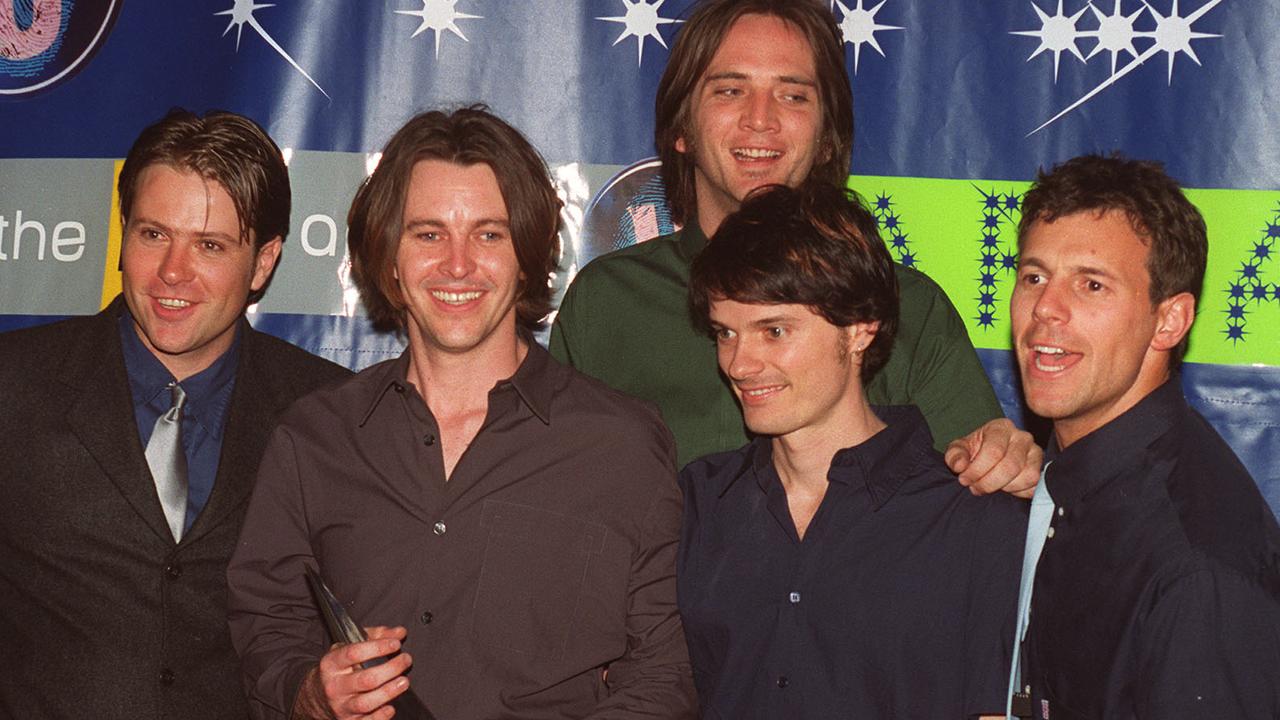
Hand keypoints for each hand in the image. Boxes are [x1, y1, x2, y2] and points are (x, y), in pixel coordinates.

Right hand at [293, 626, 413, 719]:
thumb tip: (399, 632)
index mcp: (332, 664)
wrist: (317, 696)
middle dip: (391, 669)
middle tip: (406, 660)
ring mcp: (341, 706)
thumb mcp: (350, 646)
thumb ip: (376, 636)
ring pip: (366, 703)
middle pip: (365, 679)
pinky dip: (380, 716)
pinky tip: (390, 707)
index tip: (396, 643)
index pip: (354, 653)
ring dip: (389, 692)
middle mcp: (335, 686)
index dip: (378, 647)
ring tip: (404, 681)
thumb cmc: (340, 668)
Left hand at [945, 418, 1041, 498]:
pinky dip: (1019, 492)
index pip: (994, 451)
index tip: (964, 479)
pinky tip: (1005, 488)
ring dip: (1005, 487)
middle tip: (975, 487)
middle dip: (989, 482)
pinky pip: (1035, 486)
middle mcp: (1022, 437)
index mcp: (1001, 427)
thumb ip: (955, 455)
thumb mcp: (959, 449)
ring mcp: (1036, 453)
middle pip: (1010, 466)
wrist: (989, 457)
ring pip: (1027, 476)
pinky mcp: (1043, 469)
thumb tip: (960, 465)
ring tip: (990, 486)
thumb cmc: (975, 451)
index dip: (977, 470)